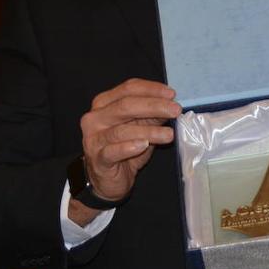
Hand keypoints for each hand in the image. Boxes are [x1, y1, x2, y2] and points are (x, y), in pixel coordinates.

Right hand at [69, 78, 179, 224]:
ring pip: (122, 130)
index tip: (172, 95)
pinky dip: (129, 147)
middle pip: (125, 106)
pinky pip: (112, 151)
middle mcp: (95, 118)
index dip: (151, 89)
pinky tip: (143, 145)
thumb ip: (152, 116)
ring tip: (169, 134)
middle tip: (175, 110)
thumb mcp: (141, 127)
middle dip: (154, 106)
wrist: (107, 180)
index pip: (128, 88)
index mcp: (104, 103)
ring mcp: (93, 139)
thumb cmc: (124, 148)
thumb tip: (170, 106)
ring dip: (149, 131)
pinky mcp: (97, 159)